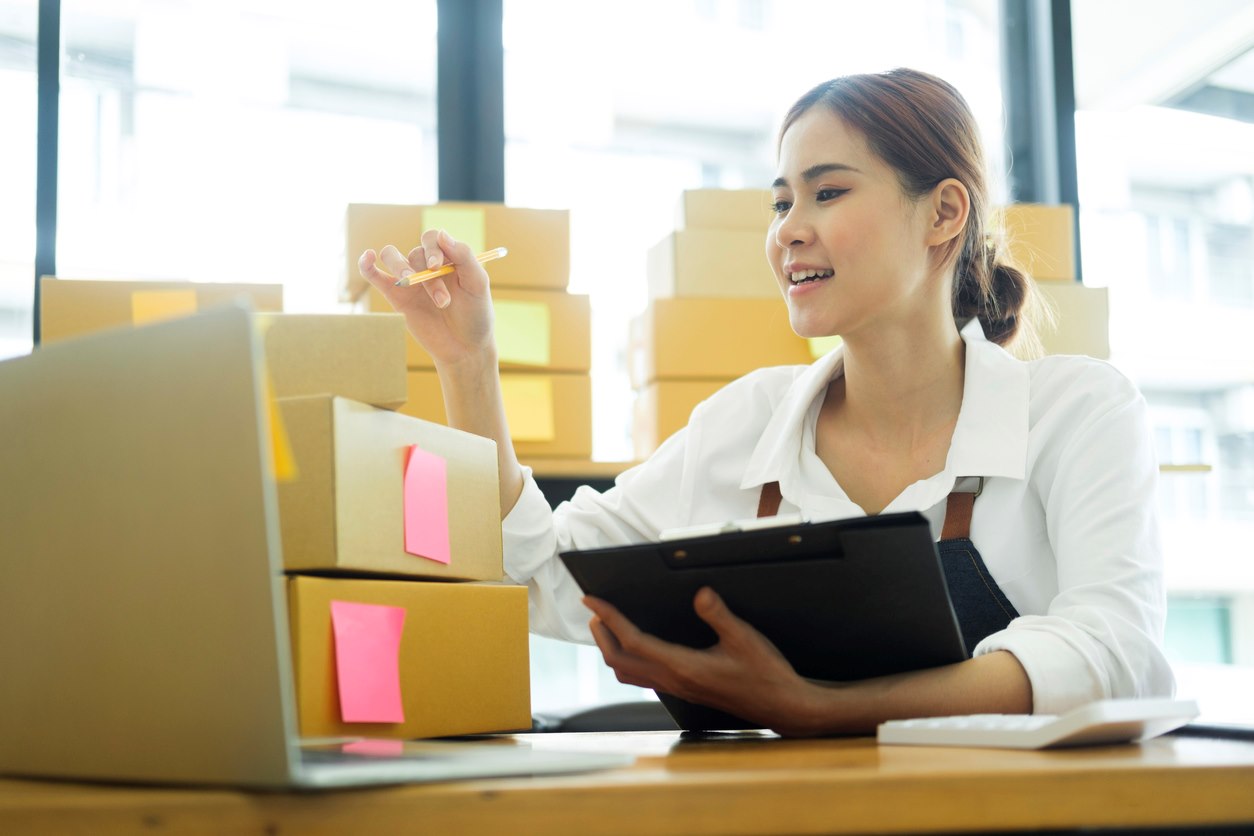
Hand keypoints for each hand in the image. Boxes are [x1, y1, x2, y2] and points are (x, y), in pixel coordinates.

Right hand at [358, 229, 495, 368]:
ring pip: (392, 257)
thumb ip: (464, 257)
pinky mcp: (396, 297)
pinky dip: (367, 265)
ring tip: (410, 284)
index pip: (432, 238)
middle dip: (428, 277)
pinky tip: (367, 257)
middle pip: (415, 254)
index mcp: (448, 258)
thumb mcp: (477, 284)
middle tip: (443, 301)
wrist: (465, 347)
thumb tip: (441, 233)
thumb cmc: (476, 314)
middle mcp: (427, 265)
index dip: (432, 248)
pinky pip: (375, 275)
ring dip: (401, 269)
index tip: (436, 266)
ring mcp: (410, 280)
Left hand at [584, 588, 824, 735]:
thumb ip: (719, 614)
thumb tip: (699, 593)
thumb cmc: (765, 674)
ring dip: (611, 649)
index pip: (633, 640)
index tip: (592, 601)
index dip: (609, 618)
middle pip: (619, 660)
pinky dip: (628, 660)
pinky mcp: (684, 691)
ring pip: (628, 673)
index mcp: (683, 666)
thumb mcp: (745, 638)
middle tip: (593, 610)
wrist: (781, 707)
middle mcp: (674, 680)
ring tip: (606, 626)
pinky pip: (643, 678)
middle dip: (601, 634)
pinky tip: (637, 647)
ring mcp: (677, 689)